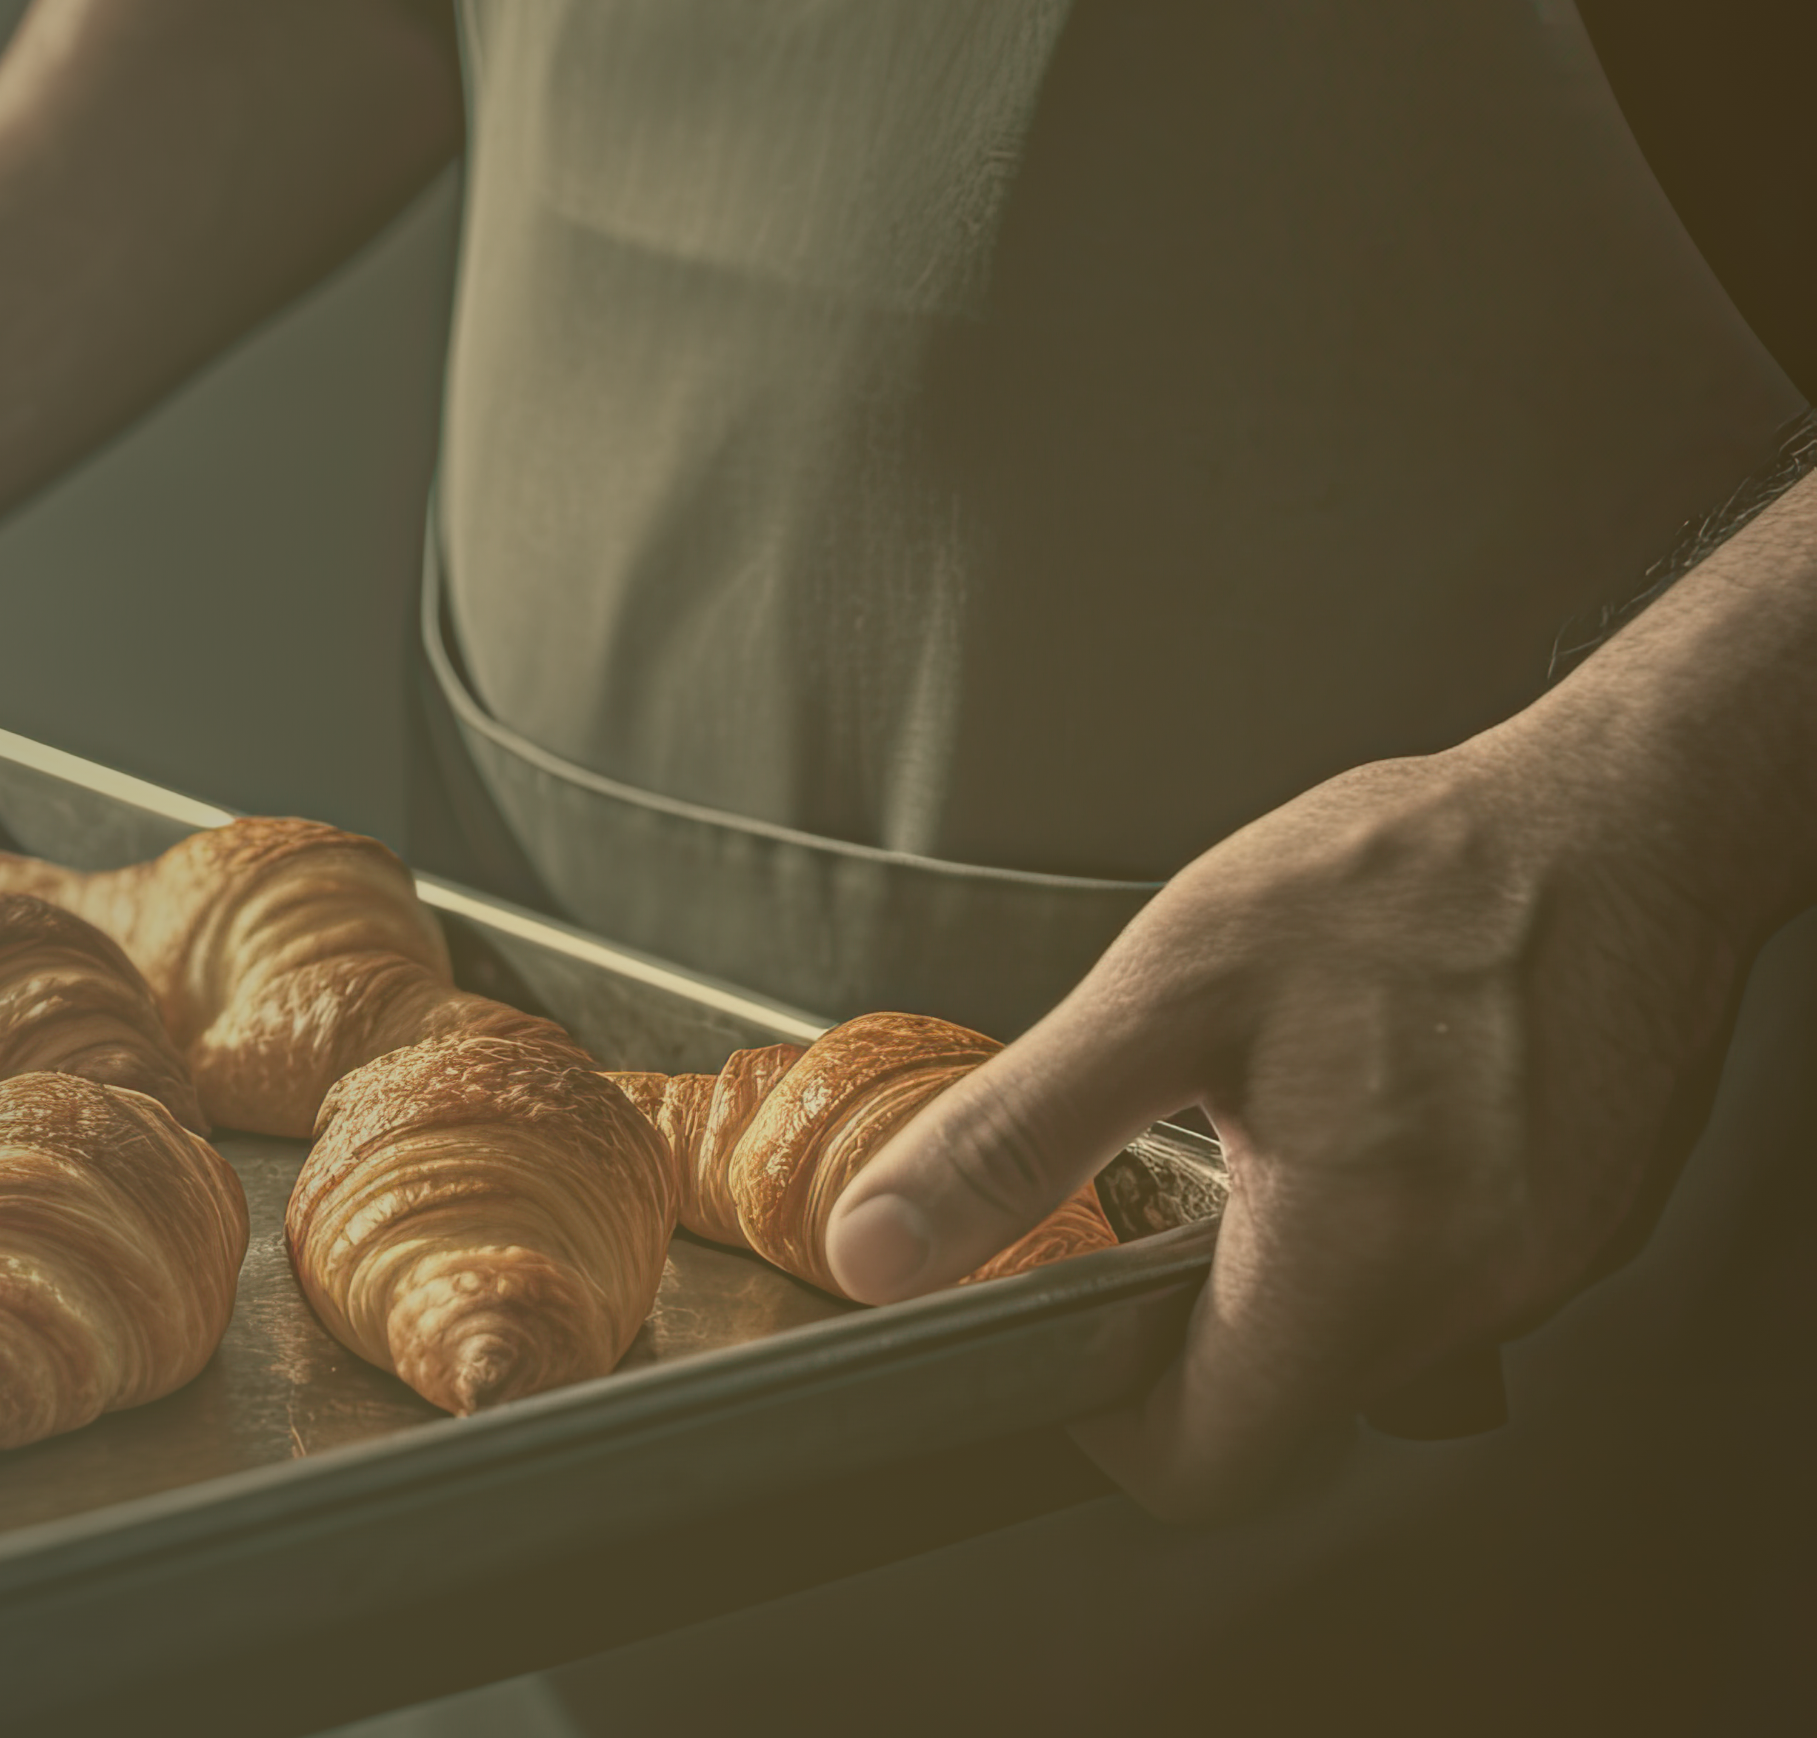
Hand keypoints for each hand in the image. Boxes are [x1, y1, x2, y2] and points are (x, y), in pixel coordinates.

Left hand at [820, 720, 1775, 1520]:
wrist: (1630, 810)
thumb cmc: (1417, 877)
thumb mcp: (1166, 988)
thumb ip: (1012, 1137)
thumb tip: (879, 1246)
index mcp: (1356, 1261)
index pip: (1208, 1462)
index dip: (1110, 1424)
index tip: (1071, 1339)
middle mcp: (1467, 1294)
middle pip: (1285, 1409)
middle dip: (1193, 1333)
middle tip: (1158, 1202)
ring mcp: (1541, 1269)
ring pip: (1366, 1348)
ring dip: (1287, 1275)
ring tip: (1267, 1135)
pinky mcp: (1578, 1227)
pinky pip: (1446, 1283)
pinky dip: (1377, 1233)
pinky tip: (1360, 1117)